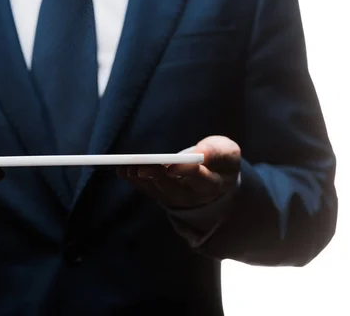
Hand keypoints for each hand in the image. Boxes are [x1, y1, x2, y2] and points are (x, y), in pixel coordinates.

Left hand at [118, 136, 240, 208]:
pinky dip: (134, 182)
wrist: (216, 178)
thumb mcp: (227, 152)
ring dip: (142, 181)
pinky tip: (122, 171)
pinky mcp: (164, 196)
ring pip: (158, 192)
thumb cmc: (220, 160)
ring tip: (128, 169)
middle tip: (142, 168)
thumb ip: (216, 151)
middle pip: (174, 189)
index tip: (171, 166)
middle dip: (157, 178)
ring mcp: (177, 198)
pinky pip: (148, 191)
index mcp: (213, 183)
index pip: (200, 179)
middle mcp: (194, 195)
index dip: (185, 172)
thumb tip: (200, 153)